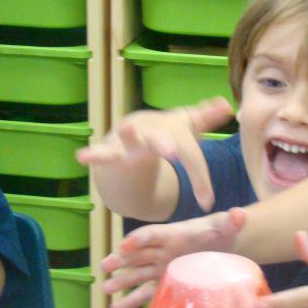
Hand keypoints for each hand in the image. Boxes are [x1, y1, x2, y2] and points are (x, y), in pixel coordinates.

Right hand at [76, 96, 232, 210]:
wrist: (134, 130)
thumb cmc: (166, 134)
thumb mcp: (185, 128)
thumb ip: (205, 119)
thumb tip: (226, 104)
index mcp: (173, 131)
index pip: (190, 155)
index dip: (199, 178)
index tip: (207, 203)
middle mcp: (152, 133)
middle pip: (161, 140)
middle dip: (166, 145)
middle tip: (173, 152)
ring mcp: (130, 140)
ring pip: (131, 139)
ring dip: (129, 135)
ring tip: (125, 128)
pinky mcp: (112, 150)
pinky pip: (102, 154)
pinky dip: (92, 155)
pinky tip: (81, 156)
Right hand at [102, 208, 245, 307]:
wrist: (224, 247)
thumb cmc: (222, 233)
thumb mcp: (226, 227)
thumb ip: (231, 221)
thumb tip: (239, 214)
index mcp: (174, 234)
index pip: (153, 234)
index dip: (139, 238)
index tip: (124, 244)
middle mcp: (162, 250)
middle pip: (138, 253)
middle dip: (121, 259)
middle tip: (105, 266)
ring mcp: (161, 267)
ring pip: (137, 273)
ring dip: (121, 281)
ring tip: (105, 289)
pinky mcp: (164, 283)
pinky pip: (145, 292)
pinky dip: (131, 300)